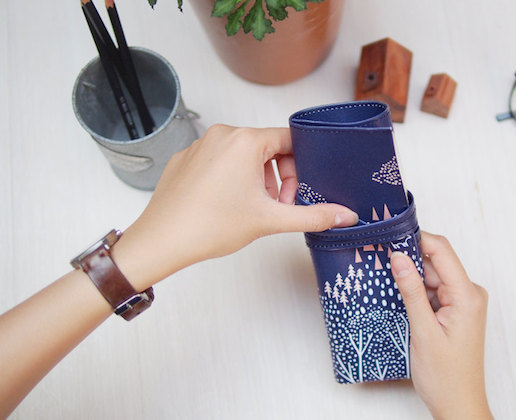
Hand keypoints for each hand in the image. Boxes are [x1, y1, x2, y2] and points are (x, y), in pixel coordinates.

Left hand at [112, 125, 358, 290]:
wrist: (161, 241)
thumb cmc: (210, 226)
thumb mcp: (270, 220)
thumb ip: (313, 216)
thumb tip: (346, 216)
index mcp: (245, 141)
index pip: (289, 140)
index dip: (300, 168)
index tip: (295, 193)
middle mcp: (222, 135)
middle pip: (267, 148)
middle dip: (278, 178)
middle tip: (275, 207)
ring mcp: (200, 145)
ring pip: (243, 155)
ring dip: (256, 180)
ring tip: (251, 210)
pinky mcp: (185, 159)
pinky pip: (219, 160)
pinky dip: (231, 179)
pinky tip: (226, 206)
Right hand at [390, 232, 491, 419]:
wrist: (458, 405)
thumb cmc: (445, 377)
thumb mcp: (423, 332)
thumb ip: (412, 291)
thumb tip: (399, 257)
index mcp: (467, 295)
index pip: (442, 250)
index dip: (416, 238)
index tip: (389, 236)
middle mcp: (469, 294)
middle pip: (436, 261)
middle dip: (408, 259)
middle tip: (378, 258)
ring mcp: (463, 302)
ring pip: (432, 276)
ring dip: (410, 278)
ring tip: (383, 280)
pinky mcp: (455, 311)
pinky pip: (433, 291)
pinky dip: (416, 292)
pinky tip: (397, 297)